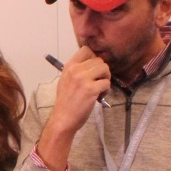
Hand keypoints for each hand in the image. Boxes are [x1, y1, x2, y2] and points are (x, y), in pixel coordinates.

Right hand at [36, 47, 110, 170]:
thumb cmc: (66, 102)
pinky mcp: (91, 89)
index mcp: (69, 66)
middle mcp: (75, 70)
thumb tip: (93, 64)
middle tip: (98, 83)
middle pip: (99, 60)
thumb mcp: (66, 81)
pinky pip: (107, 83)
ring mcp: (83, 79)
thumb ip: (77, 71)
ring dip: (106, 78)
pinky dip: (106, 90)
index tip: (93, 70)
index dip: (94, 58)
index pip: (86, 50)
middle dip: (102, 71)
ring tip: (100, 89)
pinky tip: (99, 97)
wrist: (62, 119)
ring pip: (105, 68)